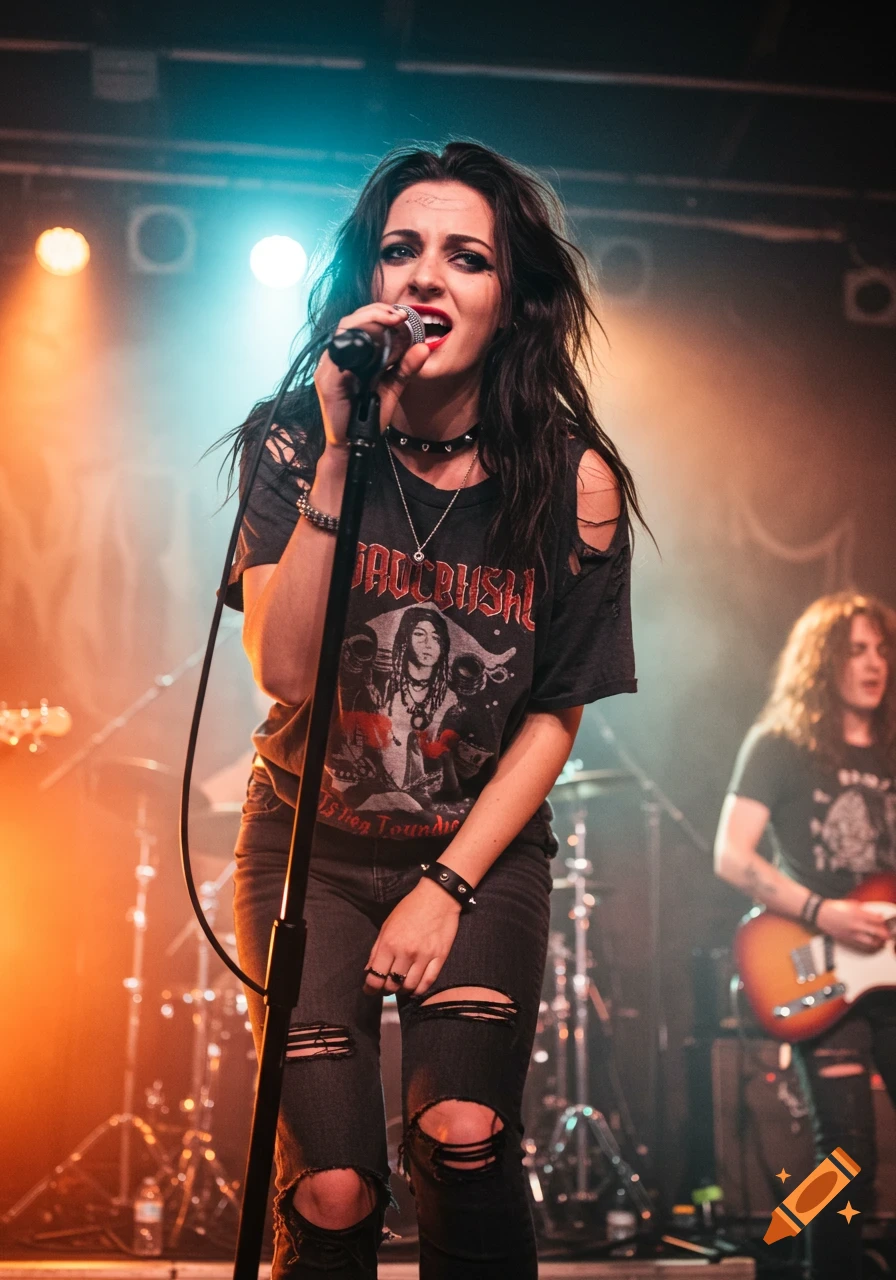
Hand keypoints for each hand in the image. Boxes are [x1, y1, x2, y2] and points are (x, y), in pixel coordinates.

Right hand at [314, 303, 430, 448]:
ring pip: (342, 332)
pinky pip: (337, 356)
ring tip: (391, 320)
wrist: (353, 443)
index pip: (359, 323)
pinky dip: (356, 345)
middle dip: (375, 312)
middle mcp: (335, 358)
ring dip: (367, 321)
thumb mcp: (391, 388)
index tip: (402, 314)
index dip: (378, 312)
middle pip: (349, 322)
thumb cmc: (367, 417)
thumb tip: (423, 347)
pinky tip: (374, 342)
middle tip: (398, 315)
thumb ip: (405, 368)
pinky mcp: (327, 381)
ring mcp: (328, 368)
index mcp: (349, 356)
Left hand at [363, 877, 460, 997]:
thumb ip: (377, 949)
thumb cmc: (410, 908)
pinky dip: (419, 990)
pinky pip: (428, 982)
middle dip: (386, 988)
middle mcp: (405, 953)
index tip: (369, 990)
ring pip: (409, 986)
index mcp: (389, 944)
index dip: (370, 988)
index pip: (375, 977)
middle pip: (392, 984)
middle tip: (386, 986)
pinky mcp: (439, 957)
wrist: (437, 896)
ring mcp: (423, 956)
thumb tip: (369, 970)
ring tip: (400, 985)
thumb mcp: (387, 925)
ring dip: (402, 990)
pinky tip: (415, 988)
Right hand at [816, 899, 891, 952]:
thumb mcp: (852, 904)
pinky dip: (870, 947)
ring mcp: (852, 934)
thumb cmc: (835, 907)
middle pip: (878, 933)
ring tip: (882, 941)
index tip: (885, 922)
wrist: (821, 914)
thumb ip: (866, 910)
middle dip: (885, 934)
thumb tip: (878, 916)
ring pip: (872, 942)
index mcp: (858, 914)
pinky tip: (872, 944)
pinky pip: (863, 946)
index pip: (878, 920)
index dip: (884, 922)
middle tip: (888, 934)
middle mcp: (856, 925)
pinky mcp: (848, 940)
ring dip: (879, 942)